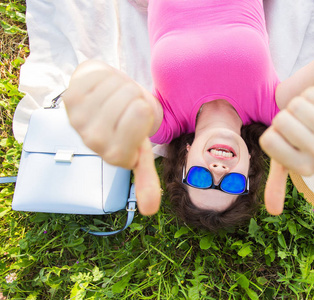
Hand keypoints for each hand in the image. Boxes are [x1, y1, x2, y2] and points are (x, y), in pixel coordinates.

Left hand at [63, 60, 160, 214]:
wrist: (106, 109)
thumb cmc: (129, 126)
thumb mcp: (141, 151)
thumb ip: (145, 179)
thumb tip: (149, 211)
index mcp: (117, 155)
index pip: (140, 113)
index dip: (145, 108)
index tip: (139, 119)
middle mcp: (95, 142)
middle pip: (131, 96)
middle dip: (135, 95)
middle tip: (128, 106)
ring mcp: (80, 120)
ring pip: (117, 84)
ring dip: (122, 84)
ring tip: (116, 97)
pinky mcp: (70, 99)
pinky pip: (101, 76)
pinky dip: (107, 78)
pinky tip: (103, 89)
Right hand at [260, 87, 313, 214]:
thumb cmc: (305, 135)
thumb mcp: (288, 158)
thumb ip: (278, 183)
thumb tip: (273, 212)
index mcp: (304, 168)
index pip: (268, 140)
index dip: (272, 132)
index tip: (287, 136)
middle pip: (281, 121)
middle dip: (285, 115)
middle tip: (299, 122)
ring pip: (297, 105)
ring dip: (299, 103)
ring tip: (310, 112)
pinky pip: (313, 94)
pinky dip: (313, 94)